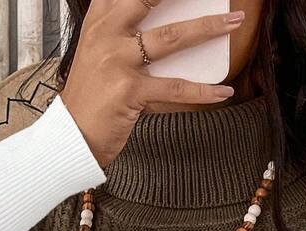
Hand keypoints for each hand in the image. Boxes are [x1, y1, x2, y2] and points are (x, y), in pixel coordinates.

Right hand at [60, 0, 243, 167]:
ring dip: (208, 28)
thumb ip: (122, 30)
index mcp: (99, 20)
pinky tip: (223, 91)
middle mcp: (106, 34)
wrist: (72, 136)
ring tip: (232, 24)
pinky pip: (175, 88)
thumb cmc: (90, 96)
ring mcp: (117, 61)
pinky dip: (203, 91)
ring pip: (171, 37)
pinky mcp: (129, 91)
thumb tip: (169, 24)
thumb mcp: (99, 52)